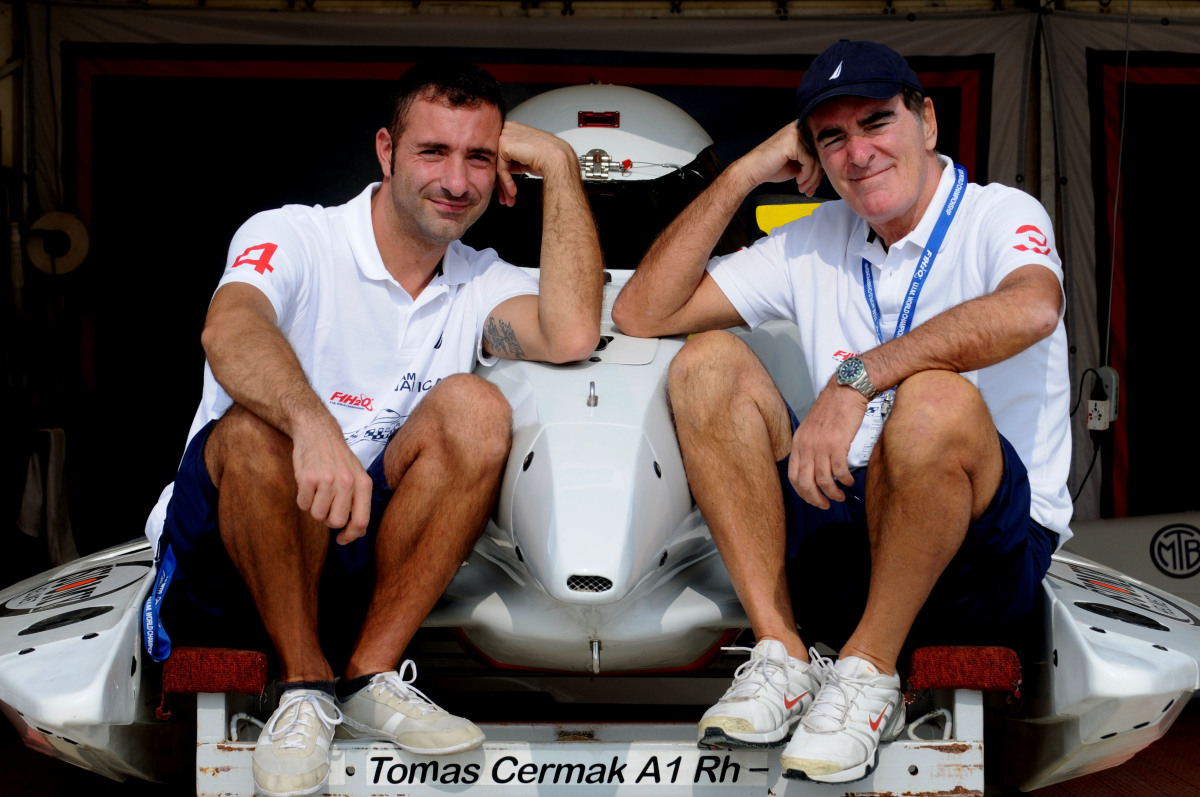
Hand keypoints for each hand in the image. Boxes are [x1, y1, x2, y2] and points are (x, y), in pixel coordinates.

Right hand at [292, 416, 373, 543]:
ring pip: (318, 515)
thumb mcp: (357, 475)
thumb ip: (358, 502)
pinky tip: (308, 484)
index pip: (362, 521)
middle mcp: (347, 482)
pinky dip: (303, 499)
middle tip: (326, 504)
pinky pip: (303, 505)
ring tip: (318, 490)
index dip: (351, 536)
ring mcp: (327, 480)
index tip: (342, 539)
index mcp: (363, 483)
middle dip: (329, 518)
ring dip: (315, 508)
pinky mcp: (307, 478)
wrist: (318, 432)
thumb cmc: (338, 459)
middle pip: (336, 522)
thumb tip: (356, 534)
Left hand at [495, 121, 578, 207]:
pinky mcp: (505, 144)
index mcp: (515, 129)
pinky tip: (513, 190)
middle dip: (501, 181)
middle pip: (497, 158)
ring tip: (510, 197)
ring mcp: (506, 135)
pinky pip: (501, 168)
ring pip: (498, 165)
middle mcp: (509, 129)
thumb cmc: (550, 158)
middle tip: (506, 195)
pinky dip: (506, 182)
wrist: (558, 160)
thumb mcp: (527, 157)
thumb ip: (514, 159)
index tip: (506, 187)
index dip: (503, 172)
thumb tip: (505, 170)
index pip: (501, 152)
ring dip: (504, 185)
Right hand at [736, 121, 824, 196]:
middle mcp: (801, 128)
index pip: (822, 150)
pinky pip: (810, 161)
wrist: (752, 170)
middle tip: (809, 190)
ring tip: (803, 188)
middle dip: (817, 176)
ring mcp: (796, 133)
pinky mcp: (792, 142)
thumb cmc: (773, 167)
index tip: (813, 185)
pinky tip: (798, 181)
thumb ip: (813, 161)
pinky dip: (807, 175)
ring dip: (812, 179)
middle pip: (821, 154)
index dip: (821, 170)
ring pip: (817, 159)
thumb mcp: (798, 164)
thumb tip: (831, 168)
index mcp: (804, 130)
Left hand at [787, 380, 867, 508]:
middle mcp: (806, 447)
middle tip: (825, 505)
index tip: (811, 498)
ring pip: (823, 480)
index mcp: (798, 443)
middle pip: (806, 483)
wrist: (845, 391)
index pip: (793, 476)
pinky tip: (849, 482)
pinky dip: (844, 480)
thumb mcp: (811, 428)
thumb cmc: (832, 409)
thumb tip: (812, 466)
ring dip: (832, 493)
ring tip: (840, 497)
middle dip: (815, 499)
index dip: (801, 492)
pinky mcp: (838, 445)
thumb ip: (809, 446)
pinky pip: (839, 471)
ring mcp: (821, 446)